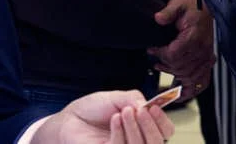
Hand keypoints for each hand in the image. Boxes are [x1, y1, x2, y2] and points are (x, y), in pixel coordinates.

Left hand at [33, 90, 175, 143]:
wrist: (71, 118)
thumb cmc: (93, 109)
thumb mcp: (117, 97)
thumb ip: (135, 98)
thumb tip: (148, 106)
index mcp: (142, 125)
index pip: (164, 130)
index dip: (163, 120)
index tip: (155, 107)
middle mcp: (136, 139)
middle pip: (158, 141)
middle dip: (151, 125)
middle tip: (141, 110)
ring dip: (135, 127)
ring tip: (125, 111)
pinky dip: (120, 132)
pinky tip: (114, 119)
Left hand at [149, 0, 214, 93]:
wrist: (204, 6)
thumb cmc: (191, 5)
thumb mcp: (178, 4)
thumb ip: (168, 12)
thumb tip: (158, 18)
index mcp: (194, 37)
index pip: (175, 55)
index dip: (161, 54)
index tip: (153, 49)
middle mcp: (203, 49)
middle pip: (180, 68)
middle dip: (165, 65)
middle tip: (155, 58)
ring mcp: (206, 56)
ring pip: (189, 76)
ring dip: (174, 75)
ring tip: (161, 68)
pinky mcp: (207, 60)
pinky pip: (203, 81)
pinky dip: (193, 89)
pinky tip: (182, 94)